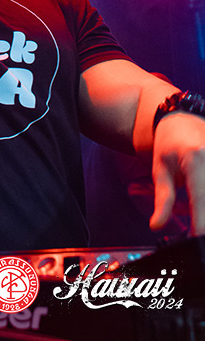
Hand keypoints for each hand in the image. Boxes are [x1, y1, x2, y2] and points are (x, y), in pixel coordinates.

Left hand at [150, 111, 204, 234]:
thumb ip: (162, 200)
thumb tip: (157, 226)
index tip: (195, 239)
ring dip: (199, 207)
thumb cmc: (169, 142)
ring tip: (185, 206)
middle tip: (191, 230)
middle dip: (199, 218)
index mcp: (196, 159)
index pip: (201, 199)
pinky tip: (193, 199)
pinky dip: (202, 199)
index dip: (200, 224)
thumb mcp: (160, 170)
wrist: (182, 119)